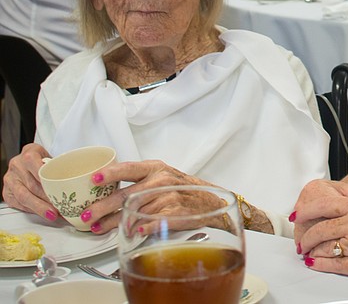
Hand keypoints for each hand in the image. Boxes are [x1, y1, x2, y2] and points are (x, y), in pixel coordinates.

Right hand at [2, 144, 55, 221]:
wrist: (29, 159)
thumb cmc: (44, 159)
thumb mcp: (53, 156)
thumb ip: (62, 165)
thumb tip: (82, 181)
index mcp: (29, 153)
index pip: (37, 168)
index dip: (47, 182)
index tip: (58, 191)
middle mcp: (17, 165)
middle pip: (32, 185)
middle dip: (47, 199)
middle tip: (60, 208)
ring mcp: (10, 179)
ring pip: (24, 196)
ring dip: (40, 207)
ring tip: (53, 214)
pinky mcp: (8, 192)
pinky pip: (20, 204)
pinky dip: (33, 210)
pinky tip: (44, 213)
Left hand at [80, 160, 219, 233]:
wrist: (208, 200)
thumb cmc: (180, 188)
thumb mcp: (160, 176)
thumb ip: (137, 181)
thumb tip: (104, 191)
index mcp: (155, 169)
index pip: (129, 169)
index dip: (111, 173)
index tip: (93, 179)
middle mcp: (161, 181)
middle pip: (127, 194)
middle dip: (102, 207)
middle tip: (86, 216)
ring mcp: (169, 197)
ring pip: (136, 211)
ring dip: (115, 222)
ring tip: (99, 228)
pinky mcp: (177, 213)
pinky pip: (155, 221)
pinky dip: (143, 227)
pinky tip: (134, 231)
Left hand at [292, 179, 347, 281]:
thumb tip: (342, 204)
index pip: (325, 204)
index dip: (307, 210)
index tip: (299, 214)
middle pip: (320, 227)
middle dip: (306, 236)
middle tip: (301, 241)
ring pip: (324, 246)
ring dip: (311, 251)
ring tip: (307, 253)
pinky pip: (334, 265)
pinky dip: (321, 265)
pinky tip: (315, 264)